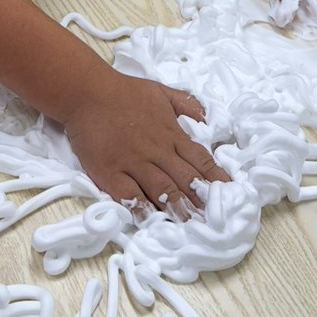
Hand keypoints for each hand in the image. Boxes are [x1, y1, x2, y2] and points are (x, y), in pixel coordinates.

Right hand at [63, 71, 227, 212]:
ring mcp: (134, 162)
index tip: (229, 192)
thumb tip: (207, 119)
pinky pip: (130, 195)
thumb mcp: (162, 92)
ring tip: (190, 225)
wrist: (87, 92)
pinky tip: (151, 220)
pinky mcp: (111, 172)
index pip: (200, 160)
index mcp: (171, 134)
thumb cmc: (124, 92)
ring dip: (177, 207)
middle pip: (185, 179)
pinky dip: (141, 208)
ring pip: (162, 189)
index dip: (215, 178)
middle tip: (215, 218)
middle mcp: (157, 151)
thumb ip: (186, 104)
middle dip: (201, 200)